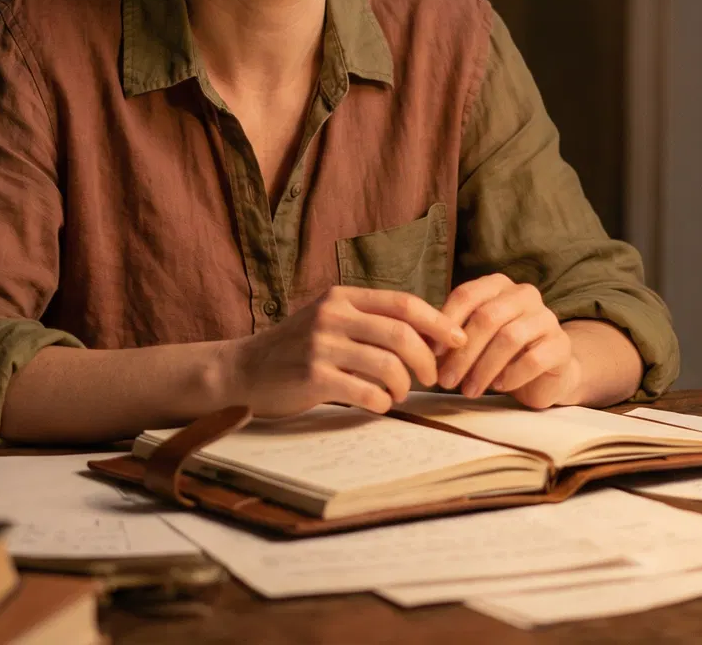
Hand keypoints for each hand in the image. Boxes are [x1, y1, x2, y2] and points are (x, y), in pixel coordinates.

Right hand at [228, 286, 468, 416]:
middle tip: (430, 378)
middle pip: (402, 335)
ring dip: (404, 385)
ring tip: (398, 393)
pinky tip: (378, 403)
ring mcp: (321, 346)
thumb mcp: (330, 321)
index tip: (457, 340)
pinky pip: (366, 391)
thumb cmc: (296, 349)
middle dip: (426, 360)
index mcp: (342, 297)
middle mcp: (332, 316)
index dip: (437, 322)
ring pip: (388, 366)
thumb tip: (429, 335)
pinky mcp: (312, 377)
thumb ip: (370, 322)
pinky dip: (382, 402)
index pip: (403, 303)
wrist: (244, 370)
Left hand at [436, 273, 581, 407]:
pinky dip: (510, 376)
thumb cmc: (500, 354)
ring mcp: (546, 317)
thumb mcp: (473, 339)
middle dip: (462, 352)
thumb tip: (419, 343)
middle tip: (446, 380)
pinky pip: (533, 359)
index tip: (430, 352)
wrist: (545, 374)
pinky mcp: (561, 345)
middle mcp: (525, 294)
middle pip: (487, 317)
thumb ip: (450, 335)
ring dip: (483, 368)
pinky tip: (498, 387)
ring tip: (468, 390)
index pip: (467, 294)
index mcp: (499, 285)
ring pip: (509, 338)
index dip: (445, 323)